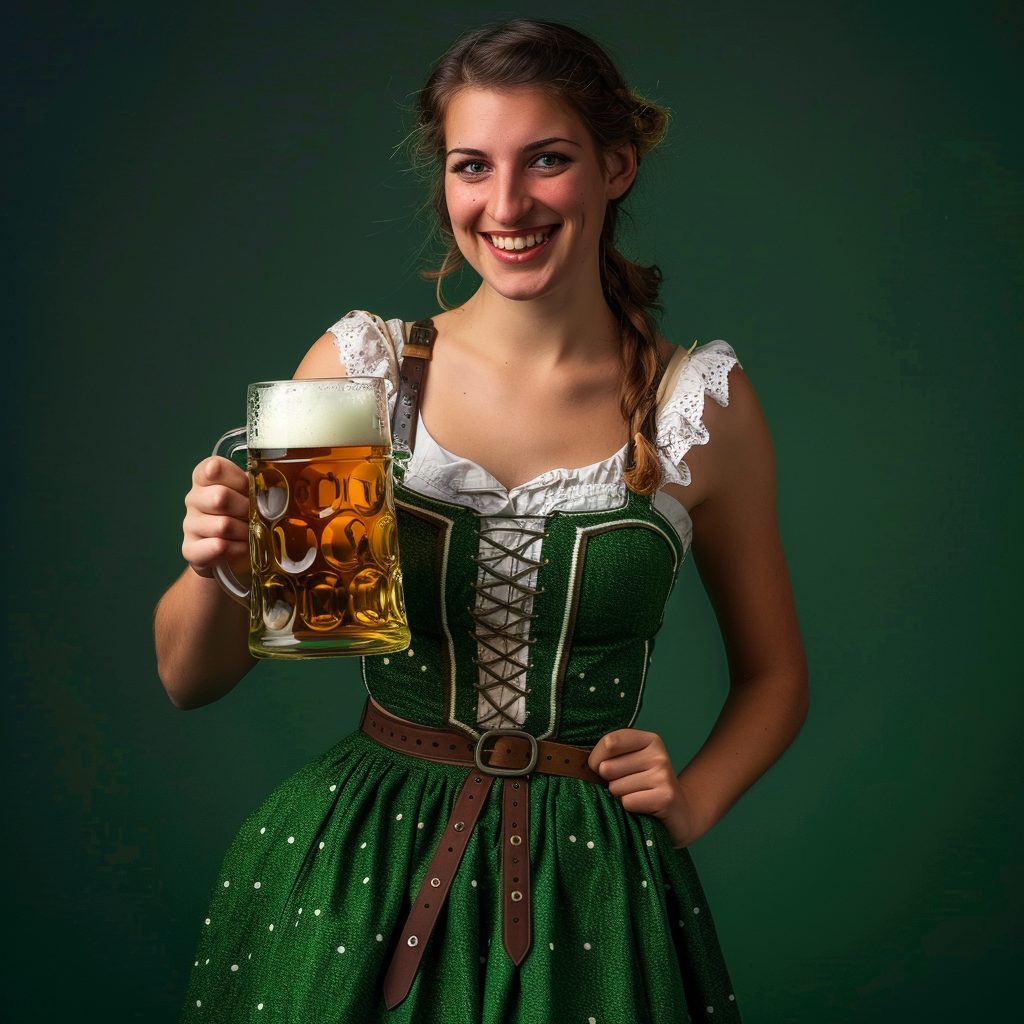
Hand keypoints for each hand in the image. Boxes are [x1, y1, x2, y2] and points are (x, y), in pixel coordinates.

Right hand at [182, 456, 249, 577]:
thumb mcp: (250, 494)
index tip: (247, 489)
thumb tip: (269, 492)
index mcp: (205, 479)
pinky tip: (241, 547)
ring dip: (244, 531)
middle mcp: (193, 499)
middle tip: (253, 516)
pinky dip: (237, 549)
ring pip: (223, 525)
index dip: (238, 480)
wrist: (231, 549)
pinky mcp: (191, 549)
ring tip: (248, 533)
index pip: (214, 468)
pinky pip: (218, 547)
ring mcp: (189, 524)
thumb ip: (255, 486)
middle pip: (220, 497)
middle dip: (245, 509)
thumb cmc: (243, 514)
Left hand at [588, 728, 700, 848]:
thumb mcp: (629, 762)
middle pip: (608, 767)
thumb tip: (583, 763)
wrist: (679, 813)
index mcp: (648, 739)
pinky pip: (627, 802)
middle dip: (609, 782)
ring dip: (621, 797)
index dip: (596, 759)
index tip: (601, 768)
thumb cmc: (644, 786)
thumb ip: (609, 755)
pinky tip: (644, 808)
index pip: (608, 742)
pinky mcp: (666, 798)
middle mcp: (658, 754)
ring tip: (638, 797)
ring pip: (616, 787)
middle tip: (628, 786)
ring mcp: (663, 775)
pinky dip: (630, 809)